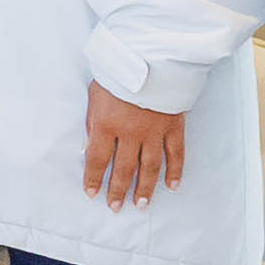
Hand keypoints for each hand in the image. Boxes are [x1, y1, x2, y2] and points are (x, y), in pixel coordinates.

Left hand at [82, 86, 187, 208]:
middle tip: (115, 207)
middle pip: (124, 169)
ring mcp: (154, 131)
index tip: (92, 194)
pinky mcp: (173, 126)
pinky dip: (176, 171)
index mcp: (106, 124)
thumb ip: (92, 123)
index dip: (94, 179)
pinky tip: (172, 186)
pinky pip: (176, 154)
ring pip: (150, 167)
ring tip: (141, 204)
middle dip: (118, 190)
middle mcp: (130, 132)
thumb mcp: (95, 95)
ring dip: (145, 188)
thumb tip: (88, 148)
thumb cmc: (117, 74)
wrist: (150, 57)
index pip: (97, 159)